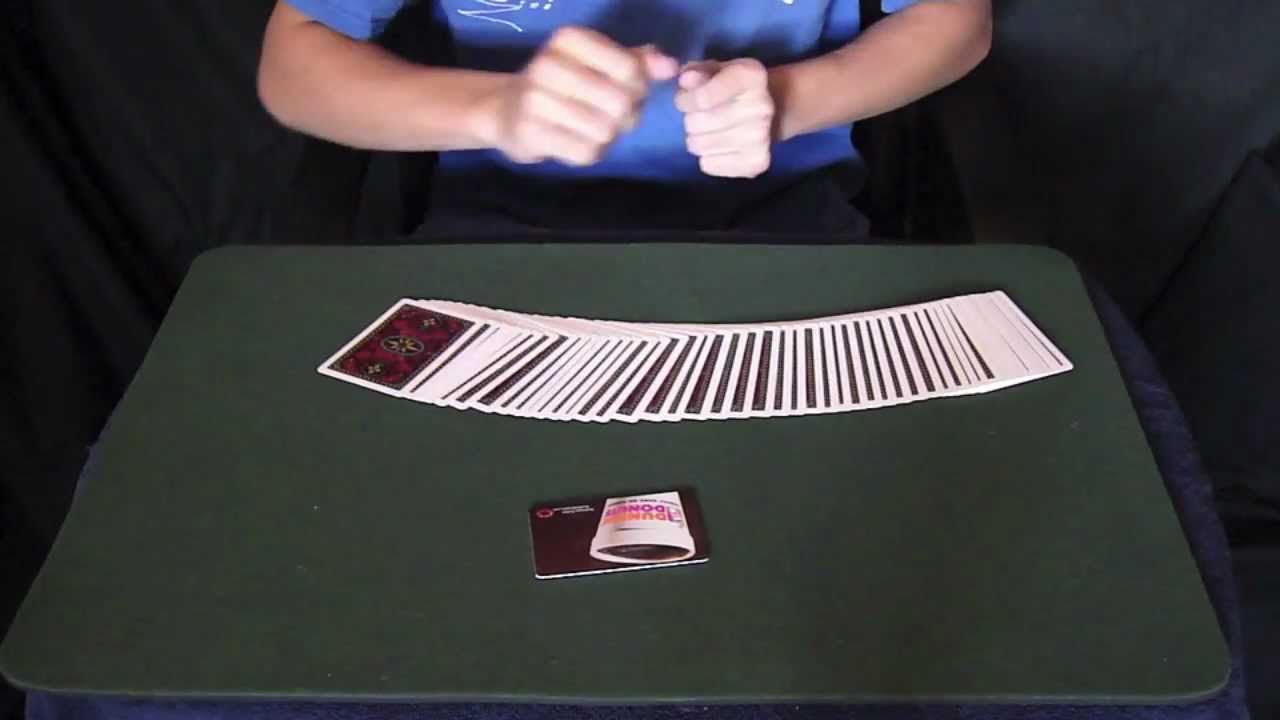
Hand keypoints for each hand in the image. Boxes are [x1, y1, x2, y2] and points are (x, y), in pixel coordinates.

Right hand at [480, 27, 676, 165]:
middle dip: (626, 115)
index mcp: (569, 39)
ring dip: (608, 136)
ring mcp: (535, 100)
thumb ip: (639, 62)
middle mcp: (548, 64)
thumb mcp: (600, 62)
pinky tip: (578, 141)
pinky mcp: (531, 133)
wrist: (510, 111)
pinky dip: (590, 152)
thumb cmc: (567, 84)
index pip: (630, 69)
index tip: (629, 90)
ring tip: (593, 127)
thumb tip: (671, 67)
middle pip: (620, 102)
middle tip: (614, 115)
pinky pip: (585, 152)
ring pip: (604, 130)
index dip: (639, 87)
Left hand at [675, 58, 775, 177]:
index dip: (684, 100)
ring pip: (699, 146)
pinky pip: (708, 165)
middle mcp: (762, 106)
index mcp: (751, 75)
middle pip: (697, 124)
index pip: (702, 99)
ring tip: (708, 131)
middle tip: (699, 116)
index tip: (684, 100)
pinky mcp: (758, 163)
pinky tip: (719, 147)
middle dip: (690, 119)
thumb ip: (696, 72)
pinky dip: (707, 158)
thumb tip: (686, 79)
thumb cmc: (731, 87)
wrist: (769, 113)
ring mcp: (762, 137)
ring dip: (697, 139)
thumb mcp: (714, 70)